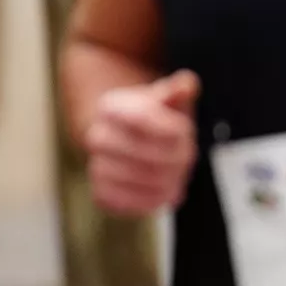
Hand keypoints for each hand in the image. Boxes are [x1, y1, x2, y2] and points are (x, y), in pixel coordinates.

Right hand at [87, 70, 198, 215]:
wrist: (127, 139)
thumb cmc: (154, 118)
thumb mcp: (167, 98)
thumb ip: (177, 91)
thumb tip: (187, 84)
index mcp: (111, 107)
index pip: (142, 118)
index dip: (170, 128)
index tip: (186, 133)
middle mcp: (97, 137)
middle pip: (145, 153)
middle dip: (177, 156)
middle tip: (189, 156)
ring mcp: (96, 166)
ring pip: (140, 179)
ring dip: (169, 179)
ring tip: (179, 174)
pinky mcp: (100, 193)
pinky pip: (129, 201)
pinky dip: (153, 199)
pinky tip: (166, 191)